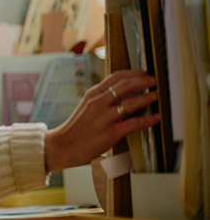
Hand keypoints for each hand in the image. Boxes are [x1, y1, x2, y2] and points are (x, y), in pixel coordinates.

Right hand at [43, 69, 159, 172]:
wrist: (62, 146)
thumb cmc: (76, 129)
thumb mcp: (86, 108)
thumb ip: (102, 100)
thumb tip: (124, 95)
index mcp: (92, 95)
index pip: (115, 77)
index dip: (133, 73)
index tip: (145, 73)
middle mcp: (97, 102)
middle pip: (125, 85)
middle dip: (144, 81)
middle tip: (156, 80)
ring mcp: (104, 117)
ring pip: (131, 102)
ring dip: (148, 97)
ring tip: (158, 95)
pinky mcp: (110, 132)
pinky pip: (133, 123)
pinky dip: (147, 119)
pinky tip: (156, 117)